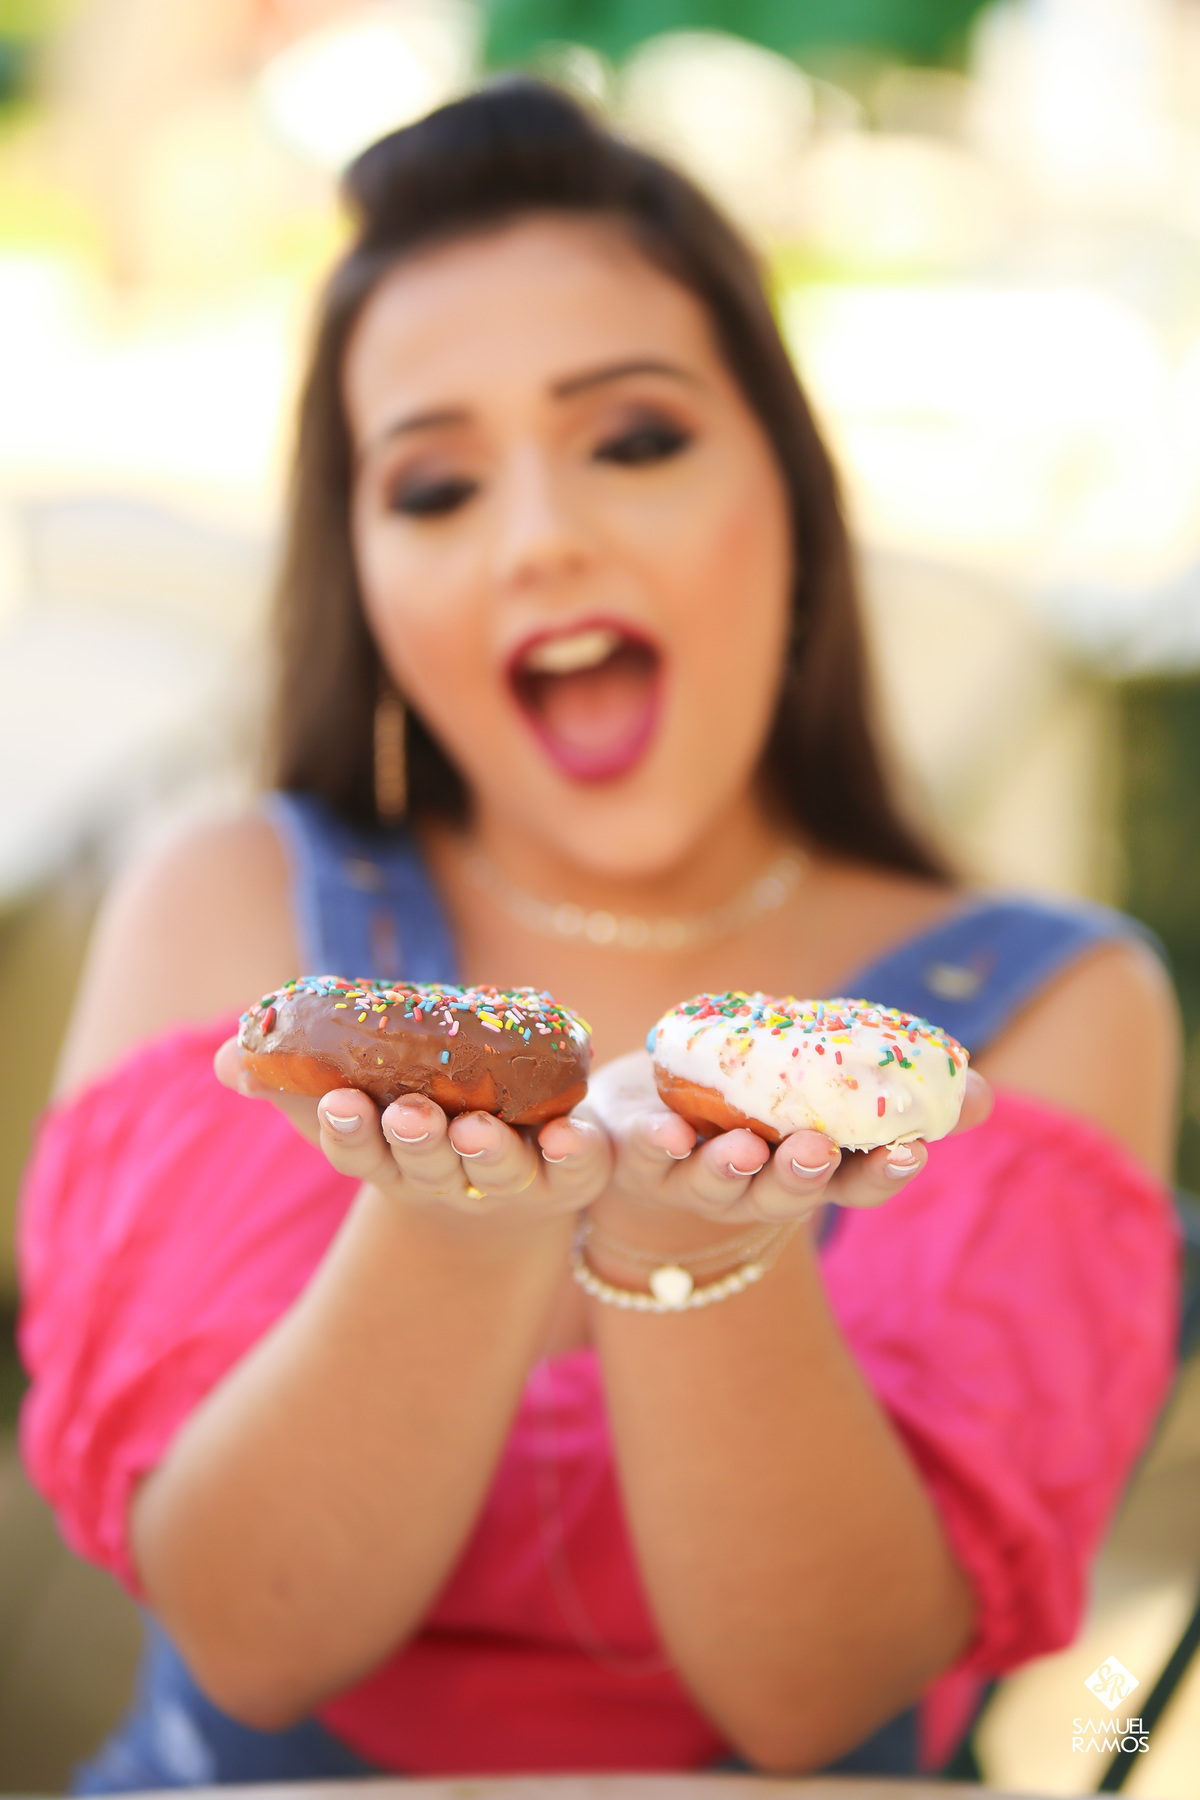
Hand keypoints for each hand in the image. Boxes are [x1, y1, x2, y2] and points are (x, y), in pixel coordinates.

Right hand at [213, 1037, 610, 1218]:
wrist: (503, 1201)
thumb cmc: (412, 1133)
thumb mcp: (354, 1107)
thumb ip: (292, 1080)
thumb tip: (228, 1058)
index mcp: (393, 1159)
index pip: (362, 1153)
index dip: (351, 1133)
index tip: (340, 1104)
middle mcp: (450, 1176)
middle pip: (429, 1164)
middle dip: (416, 1140)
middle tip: (407, 1114)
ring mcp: (512, 1179)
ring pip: (498, 1170)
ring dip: (485, 1150)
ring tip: (474, 1127)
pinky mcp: (571, 1172)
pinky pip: (578, 1167)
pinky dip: (572, 1152)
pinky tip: (565, 1133)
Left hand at [581, 1050, 992, 1226]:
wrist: (655, 1140)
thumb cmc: (762, 1114)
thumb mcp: (832, 1098)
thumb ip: (903, 1095)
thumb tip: (986, 1096)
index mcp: (808, 1171)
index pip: (854, 1183)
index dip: (880, 1173)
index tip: (908, 1152)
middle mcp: (753, 1187)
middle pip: (782, 1192)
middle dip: (802, 1173)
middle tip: (817, 1150)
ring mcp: (694, 1177)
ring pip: (715, 1182)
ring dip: (729, 1167)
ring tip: (743, 1147)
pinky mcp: (641, 1155)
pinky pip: (644, 1152)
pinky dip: (654, 1142)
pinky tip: (665, 1131)